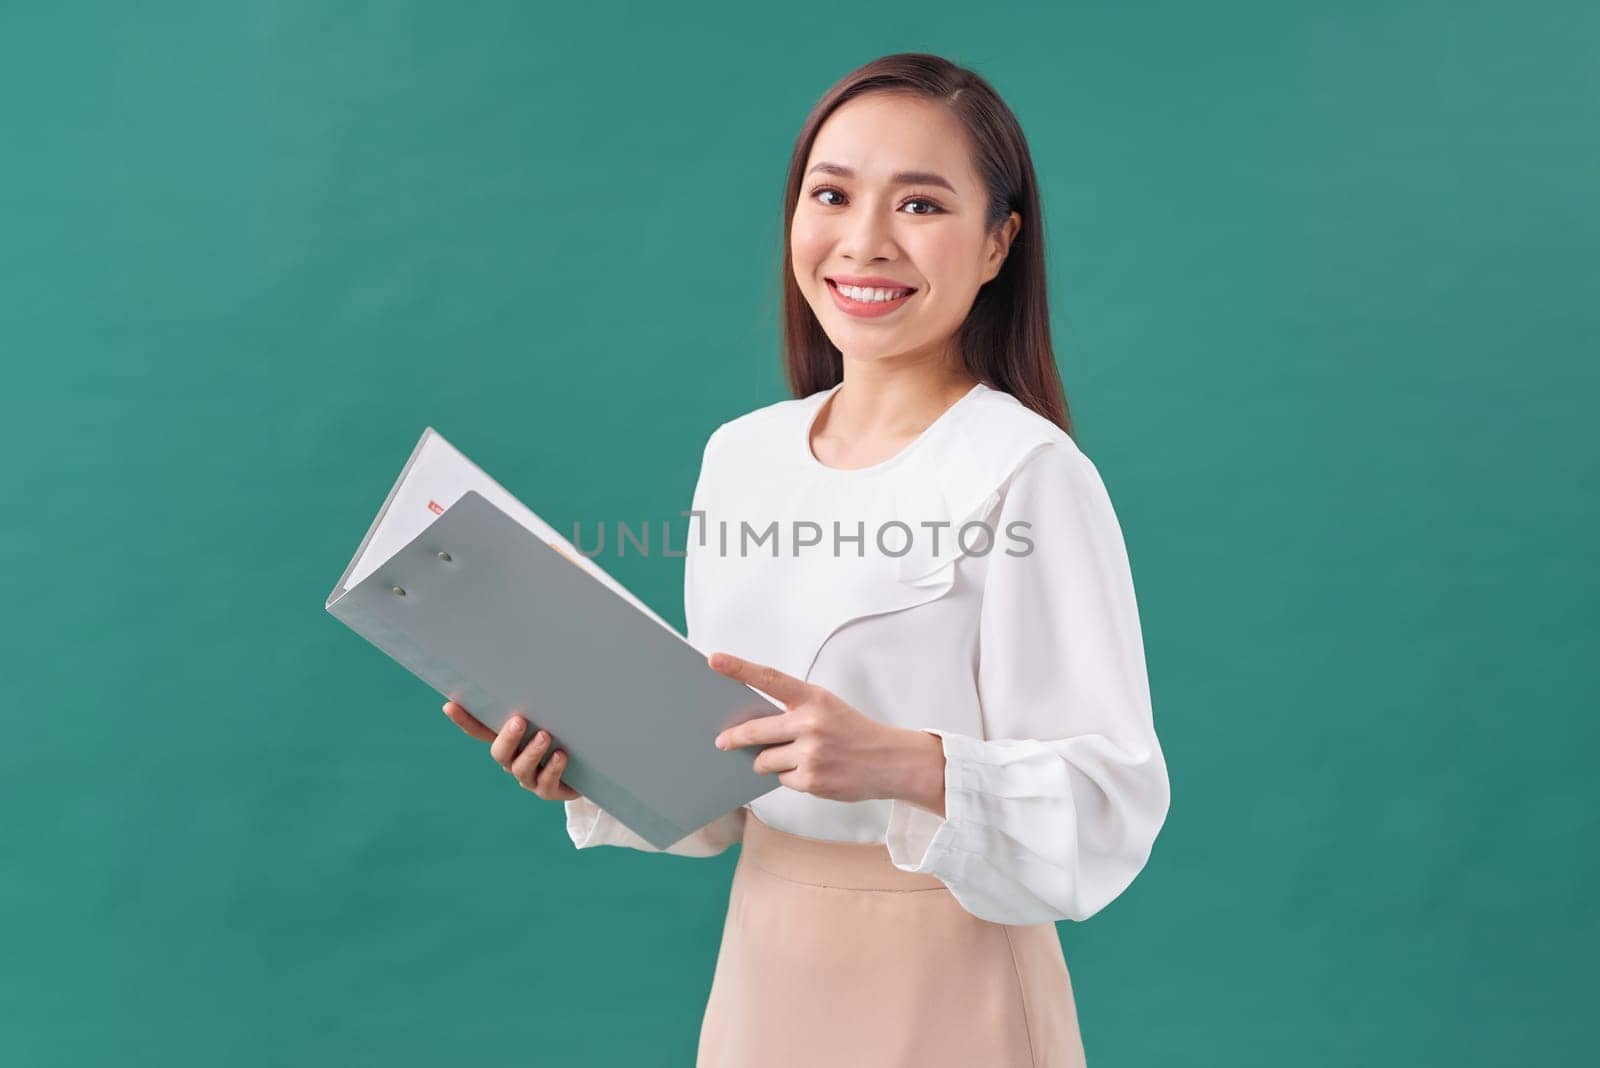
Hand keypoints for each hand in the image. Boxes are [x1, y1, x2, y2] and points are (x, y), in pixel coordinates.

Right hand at [441, 701, 582, 801]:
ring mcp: (530, 778)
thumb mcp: (553, 716)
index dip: (465, 720)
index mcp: (510, 741)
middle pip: (500, 753)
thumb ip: (542, 702)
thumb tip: (542, 669)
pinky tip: (561, 755)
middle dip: (507, 737)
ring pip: (521, 768)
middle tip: (518, 720)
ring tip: (545, 736)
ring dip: (532, 752)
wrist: (590, 767)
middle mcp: (514, 760)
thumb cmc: (568, 733)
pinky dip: (553, 768)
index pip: (481, 731)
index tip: (449, 705)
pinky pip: (546, 782)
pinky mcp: (549, 790)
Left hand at [707, 651, 945, 812]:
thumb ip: (793, 713)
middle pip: (755, 730)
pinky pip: (782, 779)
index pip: (770, 678)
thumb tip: (751, 728)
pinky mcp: (812, 780)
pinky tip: (812, 772)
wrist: (891, 761)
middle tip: (722, 741)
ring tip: (796, 757)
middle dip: (735, 738)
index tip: (714, 659)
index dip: (739, 668)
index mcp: (814, 698)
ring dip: (769, 762)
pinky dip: (790, 777)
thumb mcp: (827, 709)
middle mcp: (811, 723)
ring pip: (765, 760)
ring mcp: (811, 753)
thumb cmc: (854, 732)